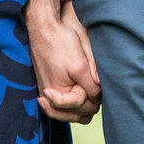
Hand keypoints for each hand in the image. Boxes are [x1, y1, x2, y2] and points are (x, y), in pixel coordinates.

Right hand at [28, 4, 101, 122]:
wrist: (44, 27)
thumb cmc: (61, 43)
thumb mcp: (81, 66)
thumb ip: (91, 87)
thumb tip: (99, 99)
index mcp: (57, 95)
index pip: (84, 108)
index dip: (95, 96)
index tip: (96, 82)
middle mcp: (48, 99)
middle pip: (78, 115)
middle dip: (89, 103)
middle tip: (97, 88)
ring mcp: (45, 94)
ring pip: (71, 113)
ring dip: (82, 105)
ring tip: (90, 91)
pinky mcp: (46, 86)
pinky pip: (61, 105)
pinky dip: (73, 102)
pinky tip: (80, 92)